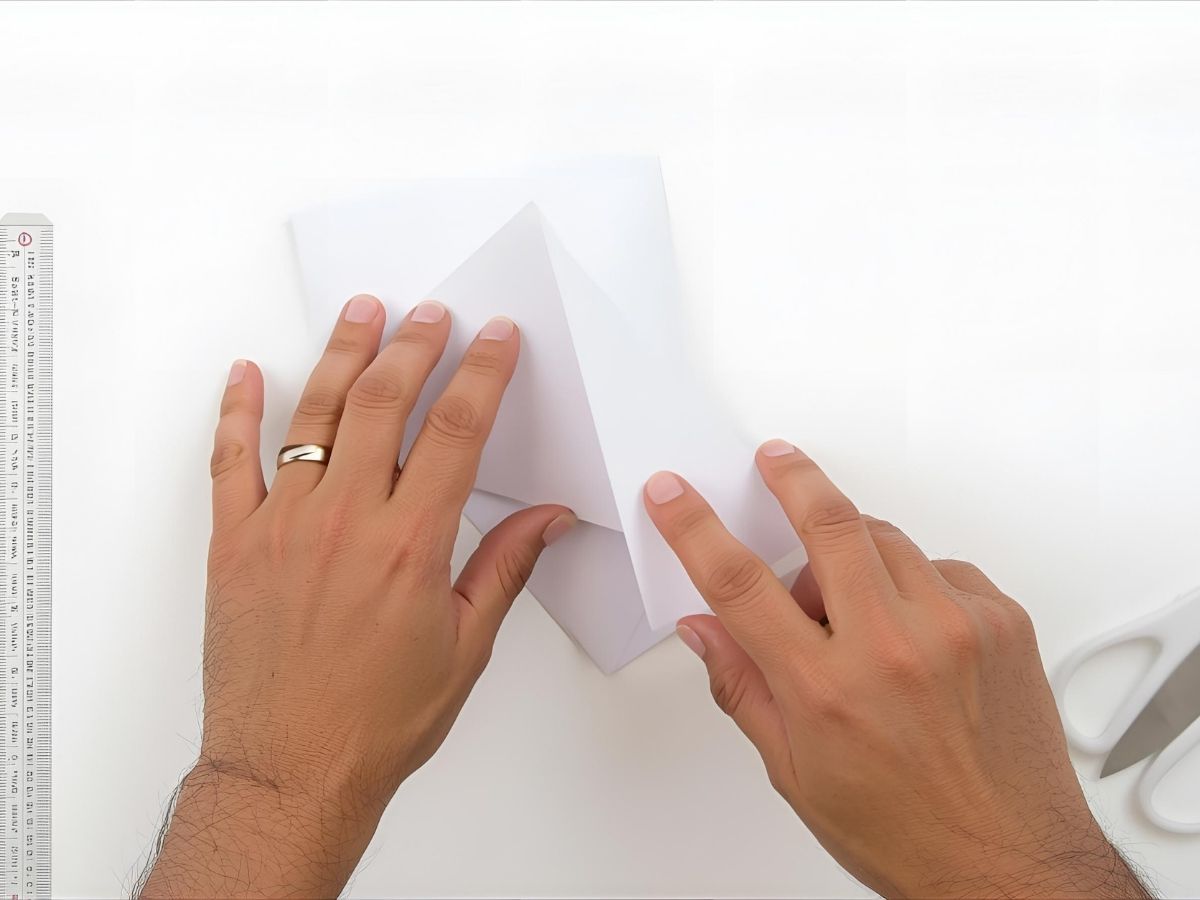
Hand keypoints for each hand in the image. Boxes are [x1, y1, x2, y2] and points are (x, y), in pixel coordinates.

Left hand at [141, 297, 574, 897]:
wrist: (290, 769)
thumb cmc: (375, 720)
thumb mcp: (465, 647)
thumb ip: (504, 569)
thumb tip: (547, 520)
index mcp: (410, 544)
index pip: (456, 430)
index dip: (481, 373)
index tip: (494, 338)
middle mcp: (346, 521)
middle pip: (384, 402)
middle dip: (414, 345)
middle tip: (431, 313)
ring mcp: (284, 526)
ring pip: (313, 415)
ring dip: (341, 354)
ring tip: (361, 313)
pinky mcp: (235, 544)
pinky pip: (229, 460)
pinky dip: (234, 411)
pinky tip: (244, 374)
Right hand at [645, 442, 1150, 899]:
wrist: (1011, 866)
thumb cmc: (908, 833)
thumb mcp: (796, 773)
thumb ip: (743, 688)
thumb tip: (706, 632)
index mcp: (826, 690)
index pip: (738, 583)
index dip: (694, 527)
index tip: (676, 496)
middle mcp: (893, 648)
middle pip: (827, 522)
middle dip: (790, 477)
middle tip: (775, 461)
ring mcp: (956, 627)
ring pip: (885, 538)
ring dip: (854, 551)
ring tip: (852, 606)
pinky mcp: (1003, 622)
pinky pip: (941, 566)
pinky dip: (914, 582)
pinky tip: (910, 628)